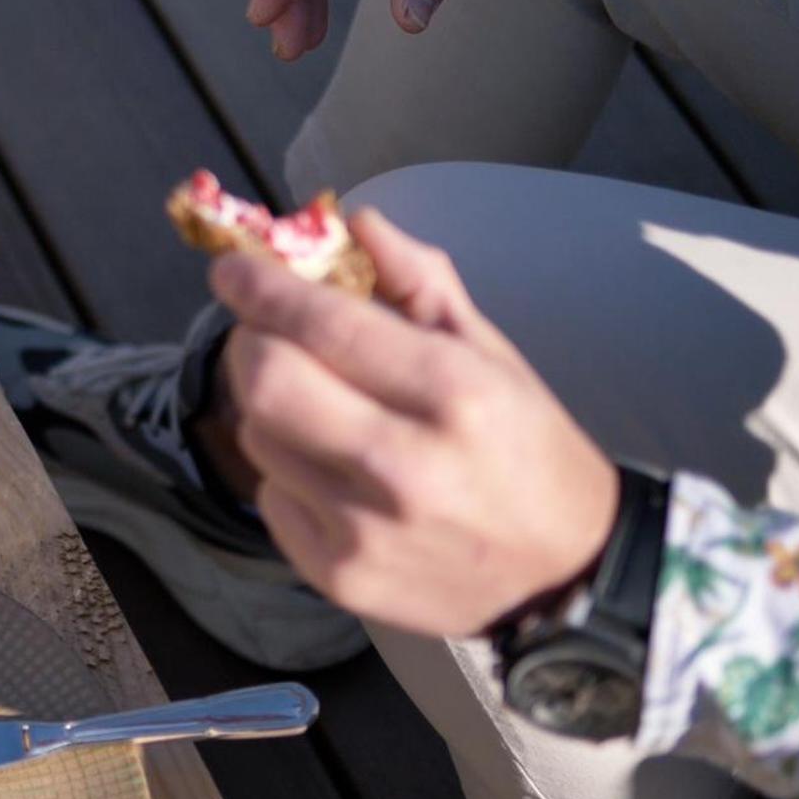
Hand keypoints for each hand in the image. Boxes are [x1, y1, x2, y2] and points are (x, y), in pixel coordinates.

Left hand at [209, 210, 616, 635]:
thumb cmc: (527, 448)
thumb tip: (354, 221)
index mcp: (454, 394)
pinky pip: (270, 496)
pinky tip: (330, 469)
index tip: (233, 269)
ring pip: (258, 436)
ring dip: (268, 405)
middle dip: (252, 342)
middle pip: (266, 382)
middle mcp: (402, 467)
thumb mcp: (491, 354)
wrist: (566, 573)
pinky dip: (285, 469)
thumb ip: (419, 282)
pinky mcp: (336, 576)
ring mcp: (363, 530)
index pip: (322, 325)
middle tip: (266, 333)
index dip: (262, 288)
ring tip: (316, 404)